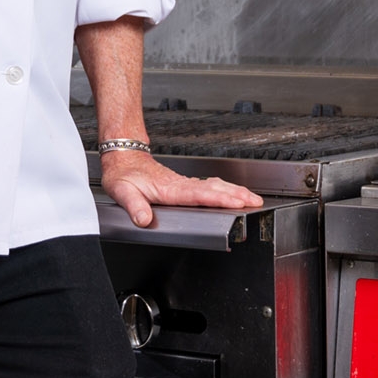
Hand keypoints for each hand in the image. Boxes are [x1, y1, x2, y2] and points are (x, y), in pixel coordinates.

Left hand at [101, 149, 263, 227]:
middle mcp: (180, 185)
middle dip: (237, 194)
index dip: (220, 198)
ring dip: (234, 191)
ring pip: (214, 185)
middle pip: (214, 188)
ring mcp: (183, 183)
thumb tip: (144, 219)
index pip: (200, 194)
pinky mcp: (183, 184)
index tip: (237, 201)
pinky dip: (224, 189)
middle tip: (256, 201)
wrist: (122, 157)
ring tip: (252, 198)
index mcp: (169, 188)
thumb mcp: (122, 191)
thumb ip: (134, 206)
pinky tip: (231, 192)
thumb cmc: (123, 174)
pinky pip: (209, 185)